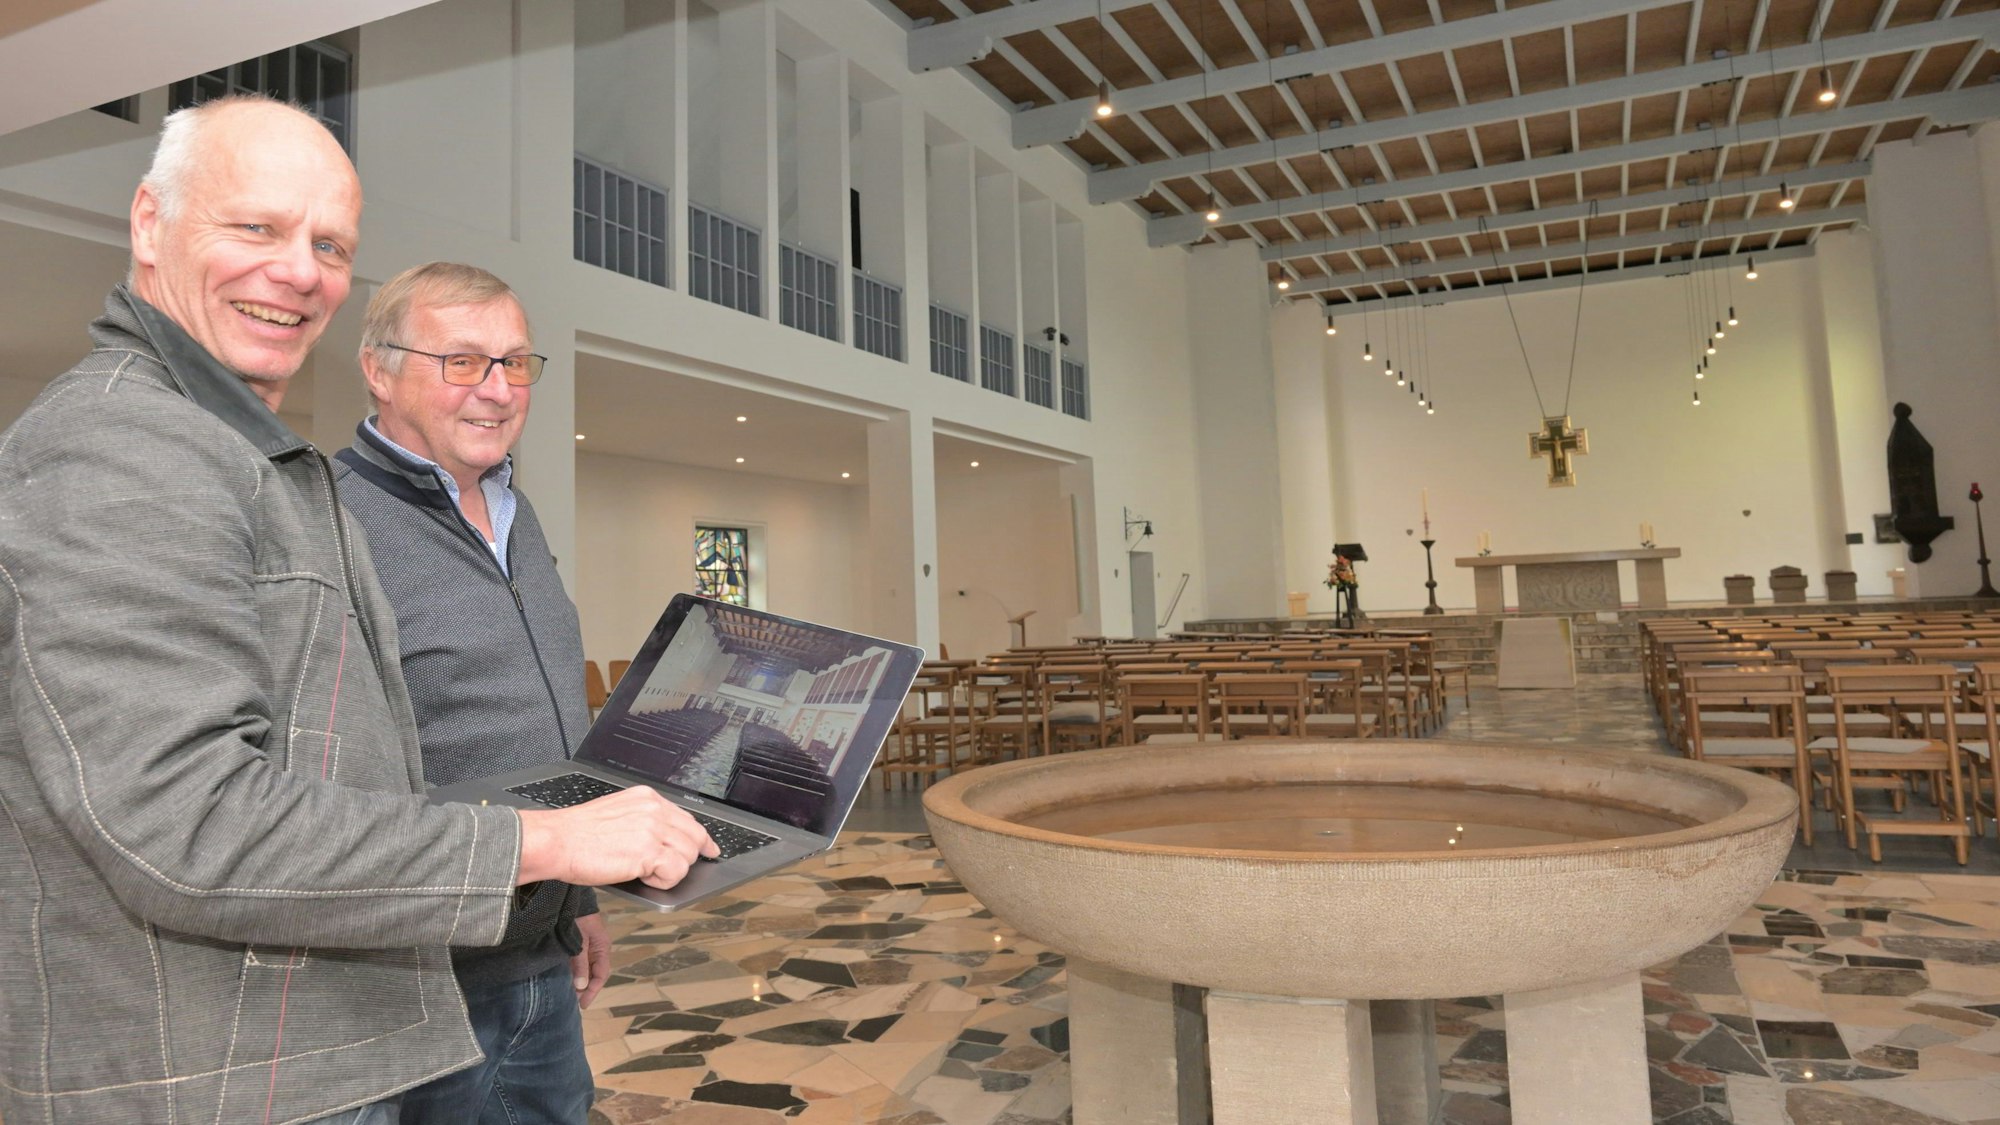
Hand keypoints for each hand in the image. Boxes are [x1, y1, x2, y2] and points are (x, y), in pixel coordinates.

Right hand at [516, 787, 717, 889]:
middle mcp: (654, 810)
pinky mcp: (648, 852)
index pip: (688, 819)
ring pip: (687, 857)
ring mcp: (653, 829)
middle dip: (684, 859)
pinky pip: (675, 872)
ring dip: (669, 871)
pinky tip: (643, 876)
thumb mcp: (616, 813)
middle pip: (694, 839)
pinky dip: (662, 881)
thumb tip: (666, 839)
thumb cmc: (577, 834)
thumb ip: (644, 821)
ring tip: (644, 871)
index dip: (702, 839)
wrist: (556, 842)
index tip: (710, 849)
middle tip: (666, 870)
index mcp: (647, 798)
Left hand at [572, 911, 610, 1008]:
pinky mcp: (578, 947)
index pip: (601, 975)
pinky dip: (575, 975)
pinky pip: (579, 965)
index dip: (593, 990)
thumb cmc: (578, 919)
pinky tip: (567, 982)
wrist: (572, 901)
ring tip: (571, 997)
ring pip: (586, 971)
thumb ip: (581, 963)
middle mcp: (597, 951)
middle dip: (586, 990)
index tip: (582, 1003)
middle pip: (595, 975)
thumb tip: (581, 986)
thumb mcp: (580, 942)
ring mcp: (588, 949)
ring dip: (580, 984)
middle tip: (575, 1003)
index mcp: (602, 949)